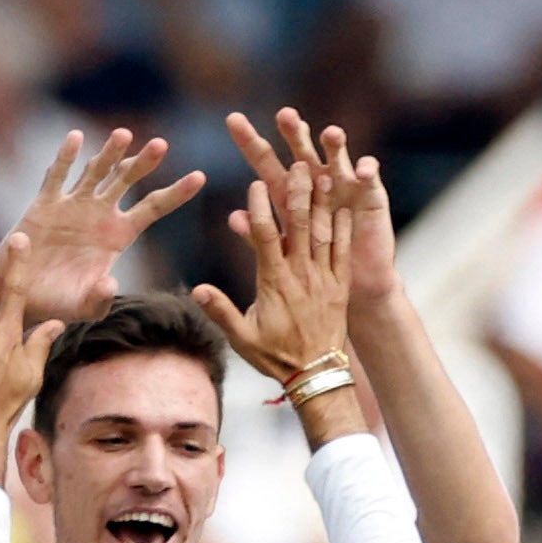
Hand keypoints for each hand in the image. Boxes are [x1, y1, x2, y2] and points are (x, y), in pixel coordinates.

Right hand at [9, 129, 204, 325]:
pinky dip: (66, 157)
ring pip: (96, 171)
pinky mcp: (45, 204)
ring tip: (124, 134)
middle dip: (143, 163)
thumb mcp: (84, 306)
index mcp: (118, 235)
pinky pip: (57, 176)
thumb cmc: (60, 302)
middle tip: (161, 144)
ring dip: (109, 153)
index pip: (153, 208)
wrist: (24, 294)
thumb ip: (99, 299)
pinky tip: (76, 138)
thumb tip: (110, 284)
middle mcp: (100, 214)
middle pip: (126, 181)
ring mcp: (74, 205)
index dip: (176, 193)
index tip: (200, 177)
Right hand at [195, 164, 355, 390]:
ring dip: (322, 203)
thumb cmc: (275, 357)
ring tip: (323, 174)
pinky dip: (344, 229)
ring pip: (323, 234)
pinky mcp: (340, 287)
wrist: (317, 377)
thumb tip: (197, 290)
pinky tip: (344, 208)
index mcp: (273, 283)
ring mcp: (323, 280)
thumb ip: (220, 311)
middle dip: (297, 193)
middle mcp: (300, 276)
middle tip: (299, 164)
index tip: (256, 183)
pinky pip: (343, 253)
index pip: (264, 236)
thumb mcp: (242, 338)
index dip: (260, 208)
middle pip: (298, 226)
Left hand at [232, 111, 401, 311]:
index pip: (265, 160)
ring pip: (336, 156)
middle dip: (293, 132)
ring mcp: (343, 182)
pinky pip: (369, 176)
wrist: (356, 283)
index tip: (233, 119)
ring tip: (331, 134)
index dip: (250, 141)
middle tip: (285, 116)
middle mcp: (315, 178)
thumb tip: (233, 219)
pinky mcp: (370, 192)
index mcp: (288, 191)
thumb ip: (259, 235)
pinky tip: (361, 171)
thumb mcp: (284, 252)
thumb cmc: (315, 267)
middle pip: (300, 149)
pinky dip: (366, 170)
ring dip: (334, 144)